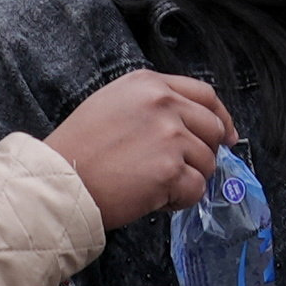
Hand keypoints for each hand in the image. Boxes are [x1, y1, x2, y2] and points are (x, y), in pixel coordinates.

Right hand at [40, 67, 237, 225]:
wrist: (58, 181)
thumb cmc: (79, 149)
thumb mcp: (113, 103)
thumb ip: (153, 104)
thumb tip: (191, 122)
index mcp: (150, 84)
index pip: (205, 95)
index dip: (221, 118)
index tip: (226, 136)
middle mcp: (163, 104)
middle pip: (212, 129)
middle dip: (204, 153)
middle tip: (184, 171)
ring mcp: (169, 136)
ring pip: (207, 162)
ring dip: (188, 180)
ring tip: (156, 186)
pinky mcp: (170, 170)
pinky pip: (195, 189)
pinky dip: (180, 201)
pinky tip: (156, 200)